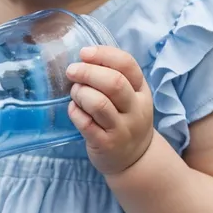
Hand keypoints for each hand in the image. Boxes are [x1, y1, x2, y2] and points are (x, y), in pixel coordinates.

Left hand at [66, 45, 152, 175]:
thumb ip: (113, 76)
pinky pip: (86, 124)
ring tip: (75, 92)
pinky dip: (75, 112)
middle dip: (88, 72)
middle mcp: (136, 109)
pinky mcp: (107, 144)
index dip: (104, 54)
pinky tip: (74, 109)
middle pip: (114, 83)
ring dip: (81, 92)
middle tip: (72, 71)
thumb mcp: (130, 96)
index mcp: (141, 90)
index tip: (84, 53)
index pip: (127, 64)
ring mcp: (123, 129)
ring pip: (100, 103)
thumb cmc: (125, 118)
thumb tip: (84, 56)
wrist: (134, 159)